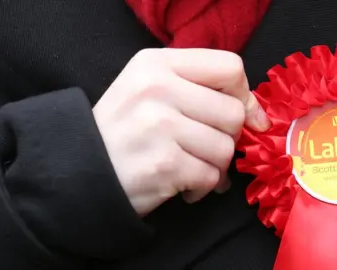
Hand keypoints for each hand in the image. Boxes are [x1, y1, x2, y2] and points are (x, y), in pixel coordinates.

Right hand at [93, 48, 270, 215]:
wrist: (78, 170)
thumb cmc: (124, 130)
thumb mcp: (152, 90)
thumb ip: (202, 90)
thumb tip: (258, 116)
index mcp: (156, 64)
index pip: (229, 67)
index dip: (243, 94)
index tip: (241, 114)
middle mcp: (157, 88)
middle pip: (233, 112)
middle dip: (227, 137)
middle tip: (204, 146)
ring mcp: (159, 125)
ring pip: (226, 148)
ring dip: (214, 166)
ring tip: (190, 166)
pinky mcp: (164, 163)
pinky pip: (211, 177)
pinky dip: (203, 187)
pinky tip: (183, 184)